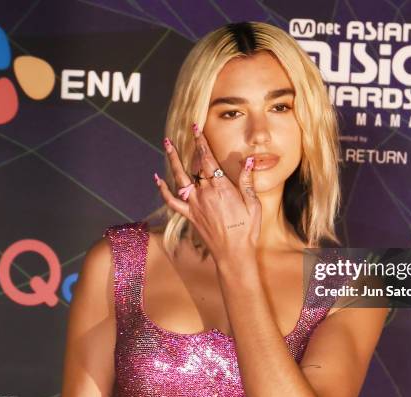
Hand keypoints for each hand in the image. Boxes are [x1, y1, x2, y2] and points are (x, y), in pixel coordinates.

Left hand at [154, 123, 261, 264]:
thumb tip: (249, 160)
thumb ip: (248, 181)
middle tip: (183, 131)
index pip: (209, 159)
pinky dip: (163, 189)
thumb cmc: (247, 229)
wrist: (233, 253)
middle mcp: (205, 193)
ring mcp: (195, 204)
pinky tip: (157, 178)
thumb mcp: (253, 204)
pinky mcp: (190, 215)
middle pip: (193, 165)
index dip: (201, 142)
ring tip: (167, 144)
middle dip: (188, 146)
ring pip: (180, 177)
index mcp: (222, 187)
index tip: (196, 128)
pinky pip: (172, 201)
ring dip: (172, 160)